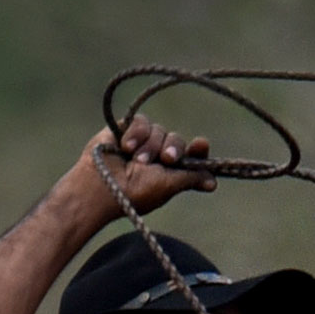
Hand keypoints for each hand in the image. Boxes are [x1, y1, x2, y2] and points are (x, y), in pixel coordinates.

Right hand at [71, 116, 217, 215]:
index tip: (201, 145)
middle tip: (164, 160)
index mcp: (169, 173)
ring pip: (160, 130)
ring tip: (134, 159)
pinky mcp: (127, 130)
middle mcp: (157, 157)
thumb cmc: (135, 192)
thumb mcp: (168, 186)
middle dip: (172, 149)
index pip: (191, 157)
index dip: (198, 150)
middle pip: (177, 141)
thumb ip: (190, 178)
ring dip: (149, 146)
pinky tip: (125, 147)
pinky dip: (136, 133)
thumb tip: (213, 183)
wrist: (101, 184)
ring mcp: (143, 143)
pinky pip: (142, 122)